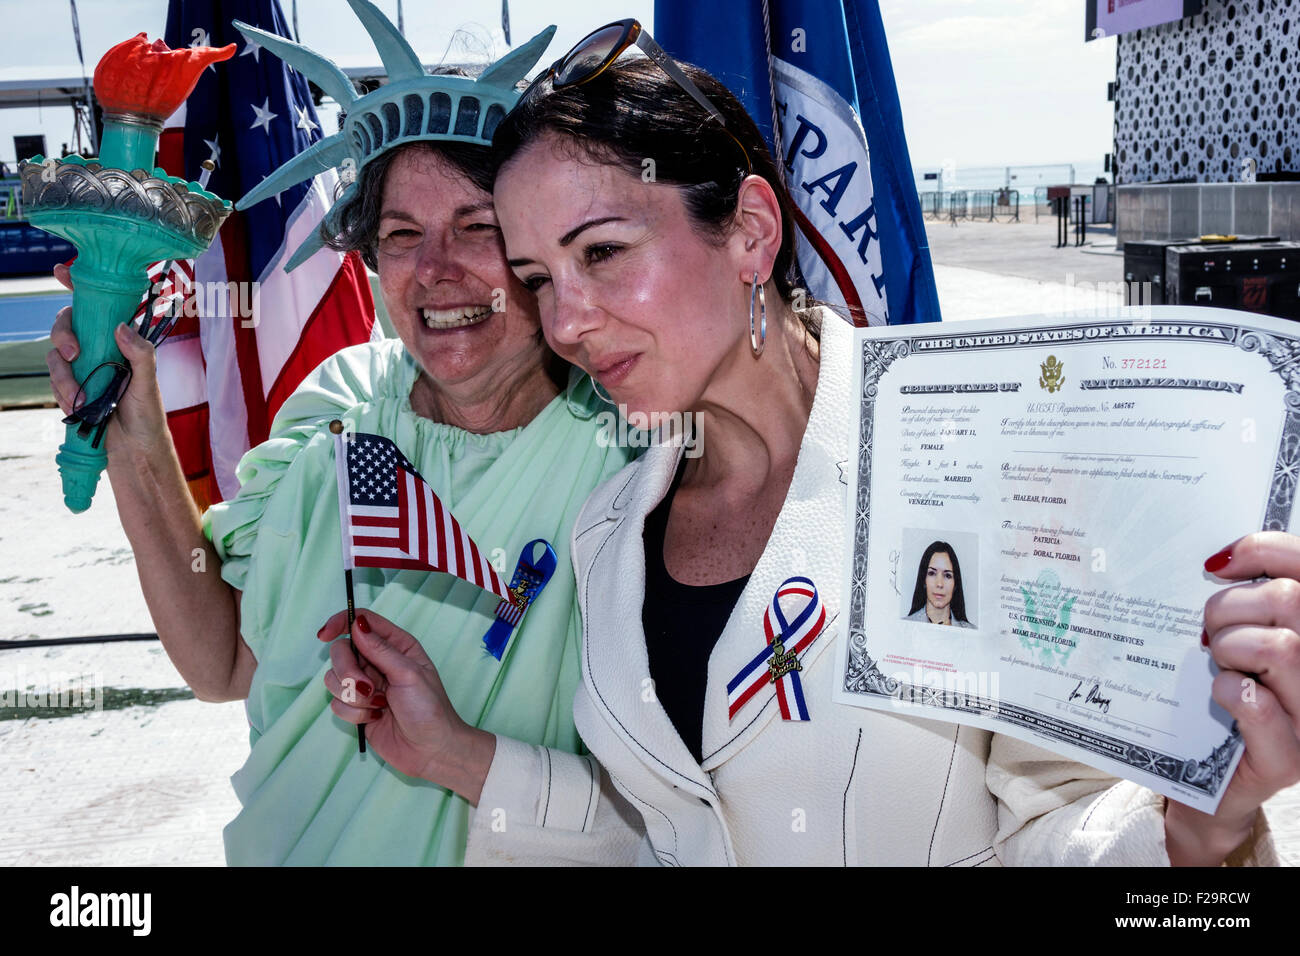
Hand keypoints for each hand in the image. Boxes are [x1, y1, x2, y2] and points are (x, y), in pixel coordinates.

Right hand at [45, 262, 170, 457]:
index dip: (78, 287)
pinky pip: (54, 381)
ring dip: (65, 376)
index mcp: (121, 343)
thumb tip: (120, 327)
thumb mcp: (149, 385)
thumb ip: (140, 355)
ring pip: (55, 355)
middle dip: (63, 335)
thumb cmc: (148, 418)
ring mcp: (83, 369)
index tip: (62, 271)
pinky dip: (64, 393)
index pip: (99, 307)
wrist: (133, 453)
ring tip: (84, 396)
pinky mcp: (70, 388)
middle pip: (67, 325)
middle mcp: (100, 351)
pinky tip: (80, 406)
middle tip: (74, 354)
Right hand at [318, 609, 495, 803]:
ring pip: (334, 679)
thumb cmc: (429, 708)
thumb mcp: (409, 674)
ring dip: (354, 696)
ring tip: (378, 705)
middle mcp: (377, 662)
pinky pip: (337, 703)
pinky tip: (376, 717)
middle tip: (367, 688)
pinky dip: (354, 713)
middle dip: (348, 671)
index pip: (362, 622)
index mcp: (396, 645)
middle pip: (341, 651)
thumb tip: (356, 625)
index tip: (324, 635)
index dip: (340, 623)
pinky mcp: (357, 708)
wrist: (431, 750)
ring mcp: (365, 685)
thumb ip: (380, 650)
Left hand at [1166, 532, 1299, 864]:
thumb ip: (1243, 599)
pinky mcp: (1289, 758)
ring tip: (1217, 663)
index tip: (1217, 565)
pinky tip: (1218, 692)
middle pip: (1291, 601)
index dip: (1265, 550)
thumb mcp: (1236, 639)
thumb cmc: (1223, 697)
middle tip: (1207, 630)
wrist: (1208, 784)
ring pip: (1281, 648)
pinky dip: (1228, 690)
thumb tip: (1220, 560)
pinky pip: (1259, 704)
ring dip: (1230, 647)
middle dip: (1231, 606)